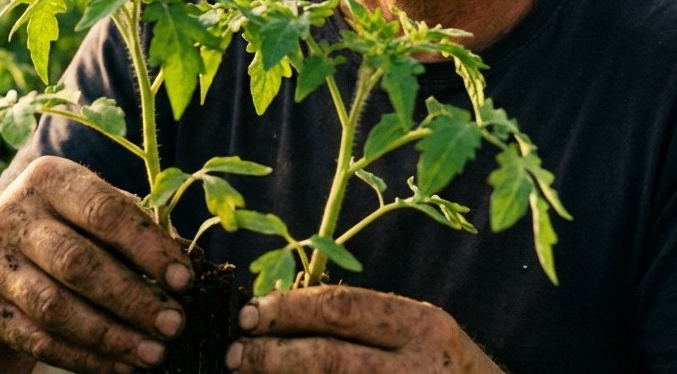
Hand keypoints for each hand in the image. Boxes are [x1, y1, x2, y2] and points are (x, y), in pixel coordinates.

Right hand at [0, 155, 192, 372]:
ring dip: (110, 336)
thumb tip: (191, 259)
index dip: (147, 248)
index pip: (104, 212)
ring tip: (153, 353)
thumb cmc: (64, 224)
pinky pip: (38, 341)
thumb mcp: (91, 206)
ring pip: (55, 308)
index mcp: (50, 180)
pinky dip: (83, 358)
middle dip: (132, 298)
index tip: (184, 280)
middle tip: (174, 324)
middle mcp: (14, 217)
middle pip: (77, 262)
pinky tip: (120, 366)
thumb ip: (137, 225)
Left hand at [225, 285, 501, 373]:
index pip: (341, 308)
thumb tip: (281, 314)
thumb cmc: (442, 370)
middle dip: (271, 355)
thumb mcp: (419, 336)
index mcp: (422, 326)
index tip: (249, 313)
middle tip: (234, 354)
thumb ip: (366, 324)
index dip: (287, 309)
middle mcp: (419, 366)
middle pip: (327, 358)